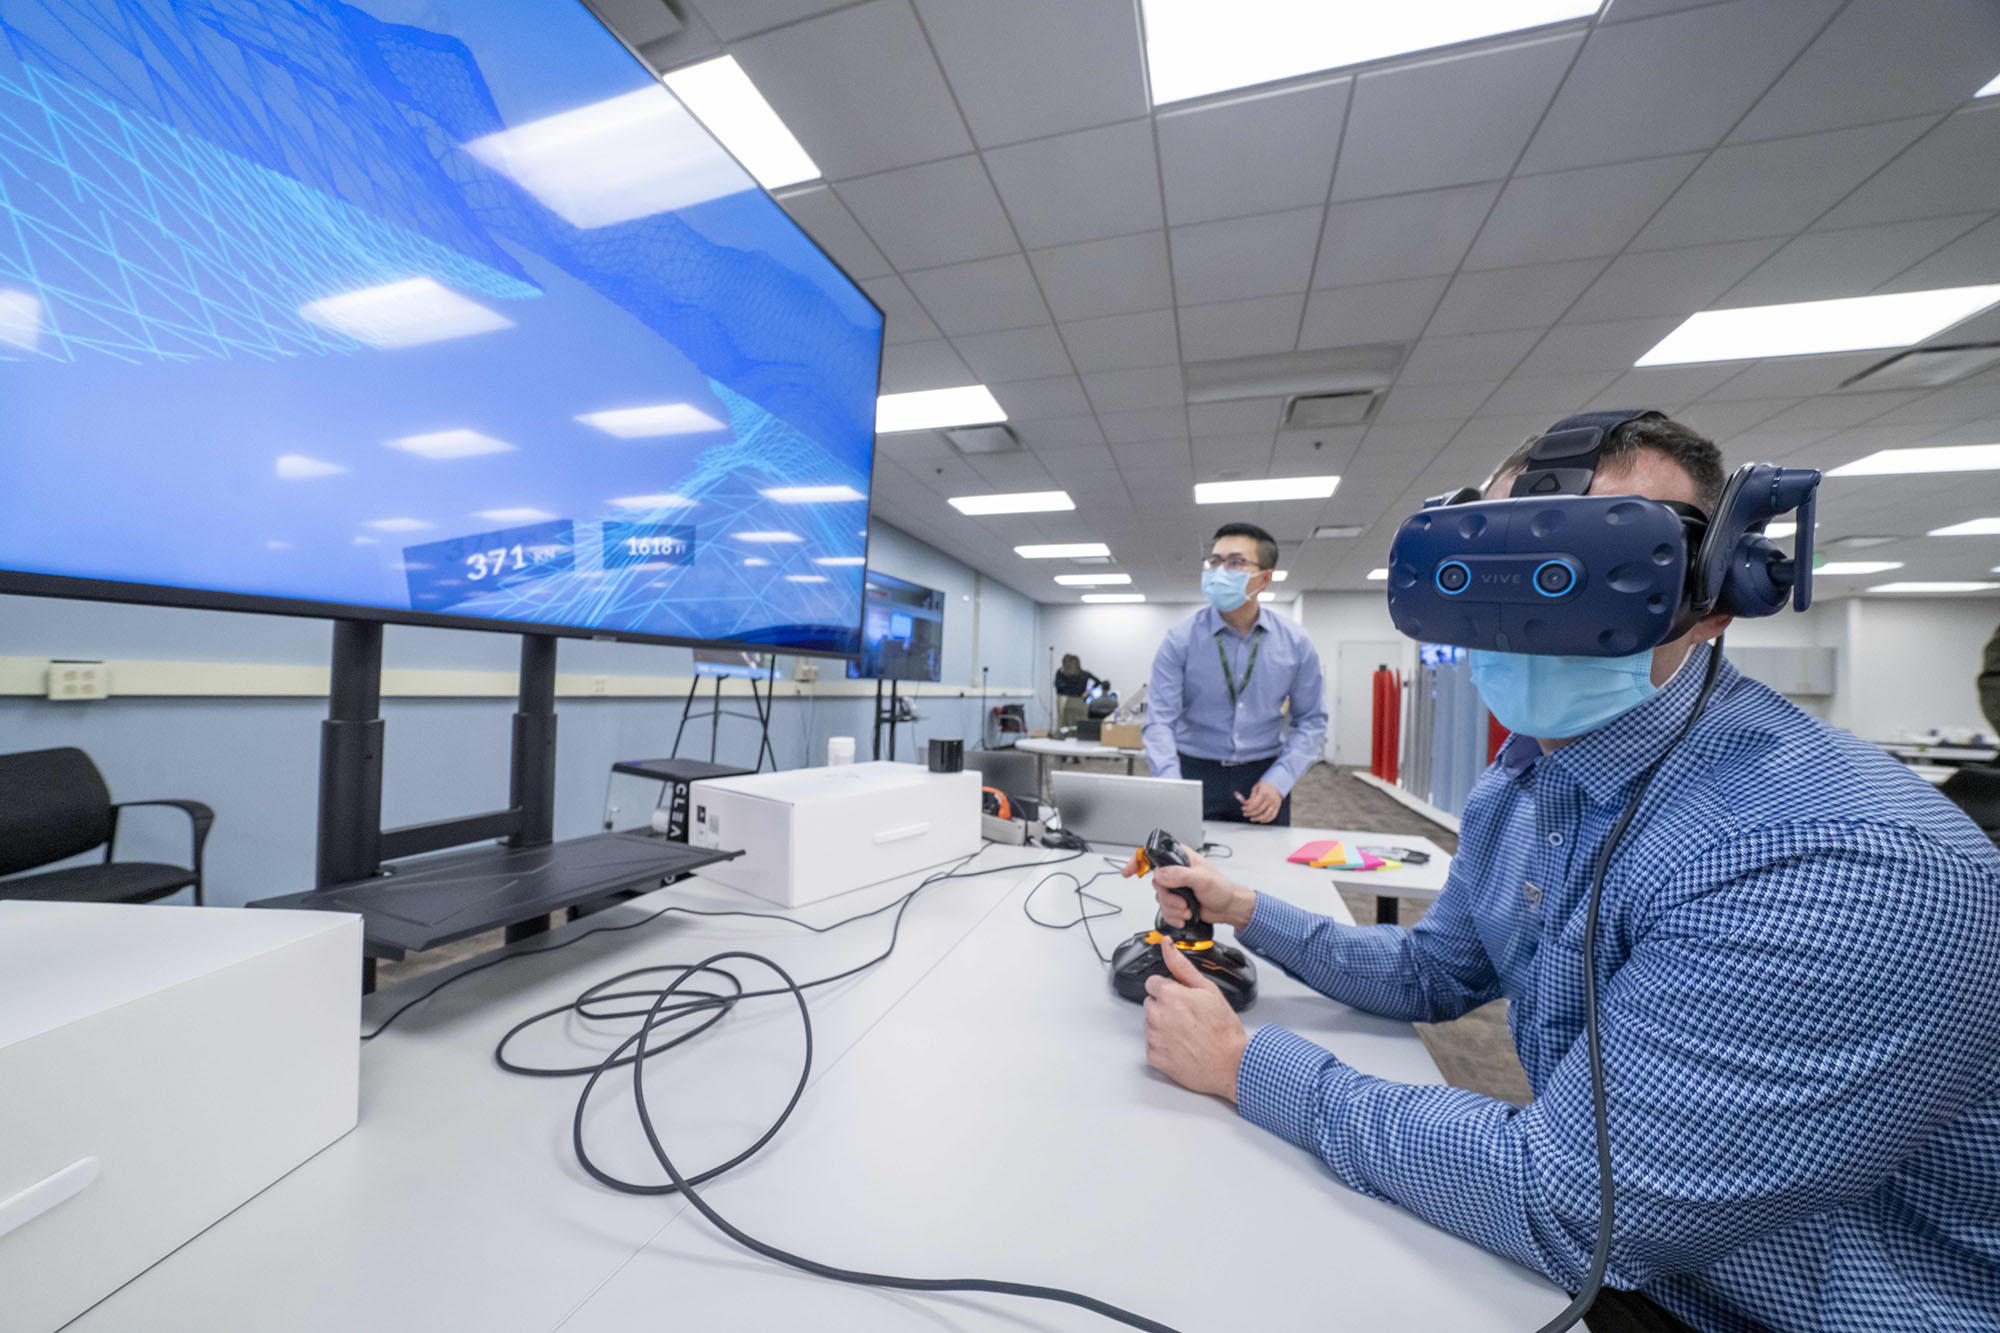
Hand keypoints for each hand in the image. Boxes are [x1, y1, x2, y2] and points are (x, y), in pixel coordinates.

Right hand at [1119, 847, 1252, 930]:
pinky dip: (1173, 917)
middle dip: (1169, 898)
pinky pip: (1164, 911)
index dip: (1138, 861)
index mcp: (1181, 858)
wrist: (1228, 908)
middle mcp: (1175, 871)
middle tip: (1183, 903)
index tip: (1129, 872)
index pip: (1153, 854)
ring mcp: (1174, 887)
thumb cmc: (1222, 889)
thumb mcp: (1202, 878)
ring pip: (1159, 899)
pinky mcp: (1176, 901)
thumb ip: (1180, 875)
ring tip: (1188, 910)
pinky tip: (1184, 917)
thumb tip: (1161, 875)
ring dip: (1173, 909)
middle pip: (1156, 883)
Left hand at [1143, 941, 1248, 1101]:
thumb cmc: (1223, 1029)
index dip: (1170, 989)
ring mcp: (1154, 1038)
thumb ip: (1182, 966)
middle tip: (1189, 1017)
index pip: (1153, 983)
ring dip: (1164, 1026)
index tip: (1183, 998)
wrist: (1231, 1064)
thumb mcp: (1207, 989)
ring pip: (1151, 1024)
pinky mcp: (1154, 1058)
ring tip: (1188, 1033)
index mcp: (1168, 995)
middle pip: (1152, 1003)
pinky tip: (1182, 1046)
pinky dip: (1163, 1046)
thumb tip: (1167, 945)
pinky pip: (1152, 1046)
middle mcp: (1156, 1015)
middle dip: (1166, 1006)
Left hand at [1236, 780, 1282, 823]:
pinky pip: (1272, 816)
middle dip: (1250, 813)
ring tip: (1251, 818)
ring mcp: (1275, 804)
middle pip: (1259, 810)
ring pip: (1265, 815)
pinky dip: (1266, 820)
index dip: (1247, 808)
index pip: (1254, 804)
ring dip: (1257, 818)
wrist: (1276, 784)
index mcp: (1264, 793)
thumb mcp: (1256, 788)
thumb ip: (1251, 797)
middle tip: (1245, 814)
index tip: (1243, 808)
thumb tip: (1245, 804)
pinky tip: (1260, 820)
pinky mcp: (1277, 807)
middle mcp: (1270, 799)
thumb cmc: (1265, 786)